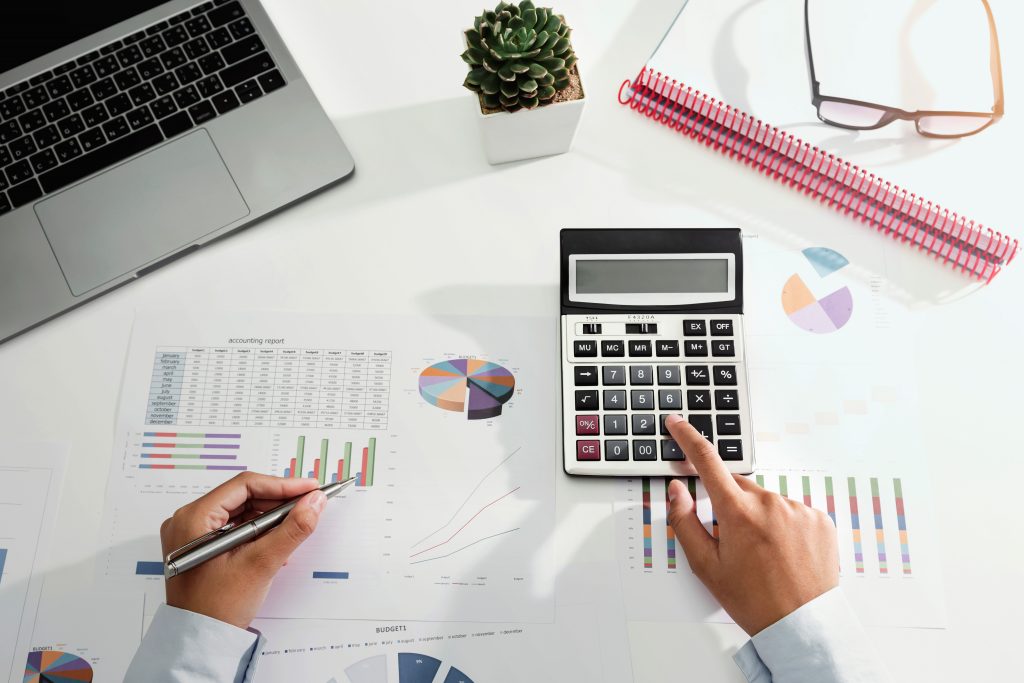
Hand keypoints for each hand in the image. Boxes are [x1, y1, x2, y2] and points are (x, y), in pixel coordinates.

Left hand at [160, 472, 326, 628]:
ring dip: (270, 517)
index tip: (309, 488)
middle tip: (307, 505)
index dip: (282, 485)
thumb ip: (292, 529)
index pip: (244, 485)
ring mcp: (192, 534)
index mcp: (193, 518)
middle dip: (277, 501)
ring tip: (294, 527)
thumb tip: (314, 502)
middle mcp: (187, 521)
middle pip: (242, 496)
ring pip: (241, 511)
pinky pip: (234, 526)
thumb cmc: (217, 608)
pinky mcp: (201, 546)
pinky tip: (276, 542)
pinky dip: (258, 531)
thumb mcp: (260, 564)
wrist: (200, 642)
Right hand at [664, 414, 838, 635]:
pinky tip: (783, 552)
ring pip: (764, 501)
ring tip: (763, 555)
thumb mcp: (706, 566)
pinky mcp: (818, 519)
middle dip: (729, 505)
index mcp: (738, 512)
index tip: (678, 424)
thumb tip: (677, 490)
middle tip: (731, 541)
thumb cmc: (755, 600)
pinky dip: (782, 525)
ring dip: (757, 517)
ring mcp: (797, 509)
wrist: (803, 624)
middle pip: (737, 487)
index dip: (688, 439)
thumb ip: (685, 522)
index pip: (706, 462)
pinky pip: (790, 511)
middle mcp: (770, 503)